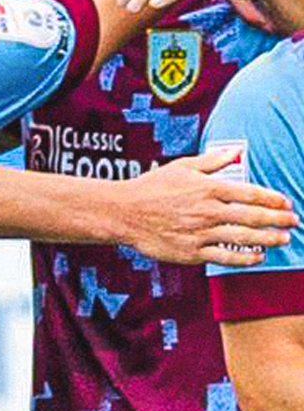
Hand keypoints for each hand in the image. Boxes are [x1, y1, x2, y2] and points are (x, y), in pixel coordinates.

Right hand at [121, 148, 295, 265]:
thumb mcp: (181, 167)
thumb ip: (211, 161)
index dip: (272, 198)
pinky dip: (245, 257)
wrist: (124, 212)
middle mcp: (207, 210)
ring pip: (244, 237)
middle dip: (278, 219)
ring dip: (268, 239)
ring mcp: (200, 232)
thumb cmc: (151, 187)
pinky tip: (258, 256)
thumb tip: (234, 153)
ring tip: (283, 239)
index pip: (249, 193)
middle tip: (293, 221)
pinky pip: (226, 256)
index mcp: (207, 188)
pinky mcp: (192, 251)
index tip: (285, 202)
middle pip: (253, 216)